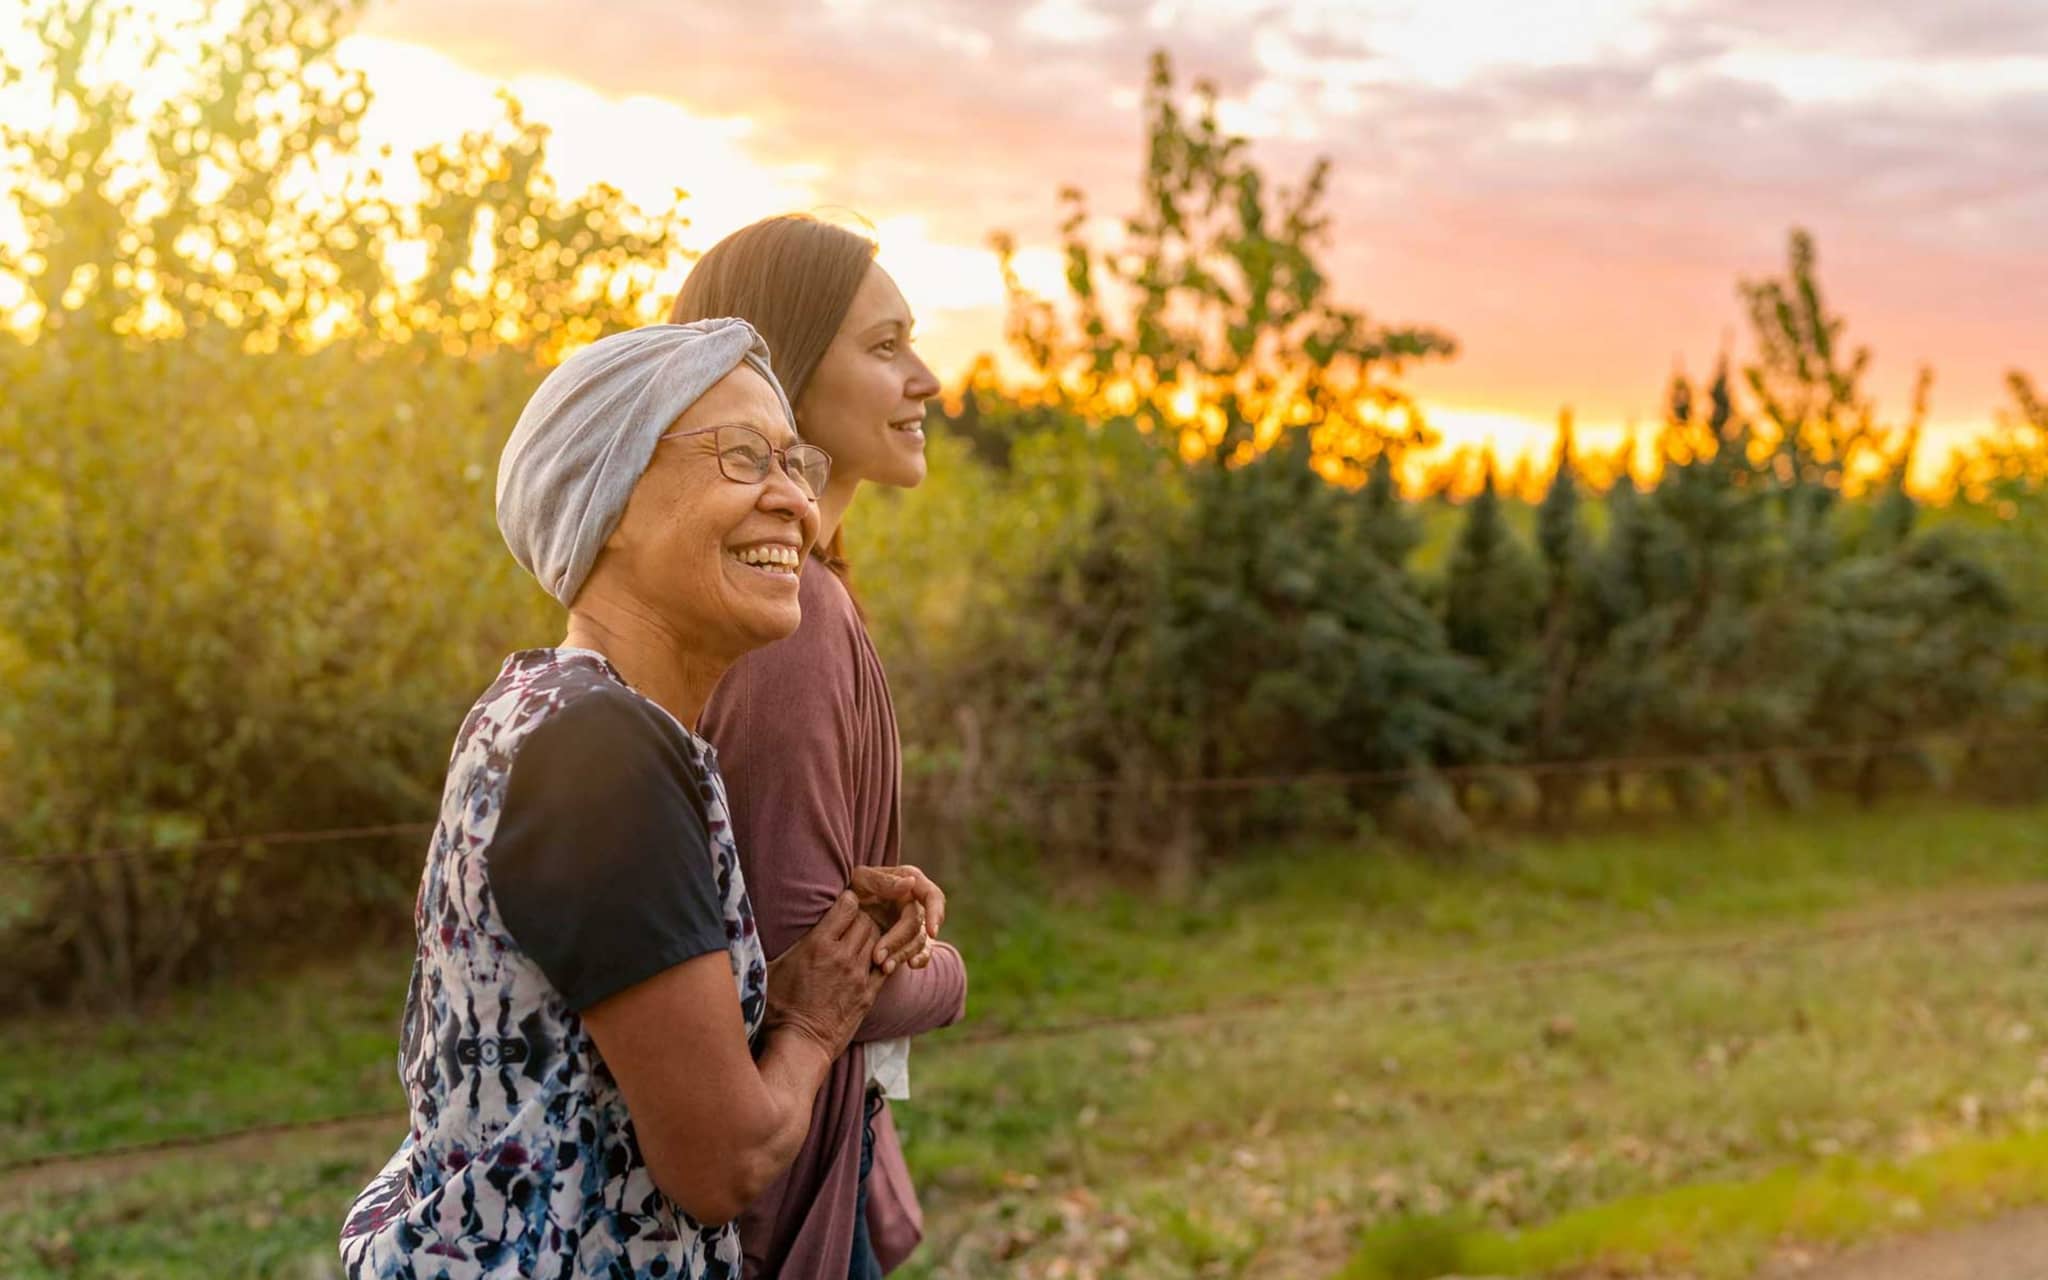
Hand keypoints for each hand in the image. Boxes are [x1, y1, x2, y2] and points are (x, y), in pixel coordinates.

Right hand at [764, 891, 884, 1060]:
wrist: (799, 1045)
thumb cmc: (777, 1009)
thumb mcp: (769, 970)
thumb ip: (768, 945)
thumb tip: (745, 925)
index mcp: (818, 945)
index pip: (847, 906)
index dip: (847, 901)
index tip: (842, 905)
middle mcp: (843, 956)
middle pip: (866, 920)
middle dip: (860, 917)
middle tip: (851, 923)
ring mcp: (859, 975)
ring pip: (878, 940)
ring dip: (871, 937)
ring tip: (860, 941)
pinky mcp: (868, 994)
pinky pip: (886, 966)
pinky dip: (882, 959)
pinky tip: (873, 960)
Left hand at [851, 864, 946, 973]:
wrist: (840, 910)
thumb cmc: (851, 888)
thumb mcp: (860, 880)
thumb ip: (883, 881)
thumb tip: (910, 883)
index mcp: (910, 882)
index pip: (932, 896)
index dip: (935, 913)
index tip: (932, 932)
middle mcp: (915, 902)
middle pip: (918, 924)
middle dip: (899, 942)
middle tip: (878, 957)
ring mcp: (913, 922)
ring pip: (918, 941)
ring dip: (902, 955)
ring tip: (883, 967)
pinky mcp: (909, 940)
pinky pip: (922, 952)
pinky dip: (919, 959)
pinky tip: (910, 965)